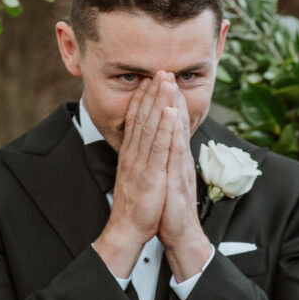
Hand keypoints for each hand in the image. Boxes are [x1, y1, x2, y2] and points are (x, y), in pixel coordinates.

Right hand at [94, 72, 177, 276]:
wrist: (128, 229)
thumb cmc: (136, 205)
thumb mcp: (136, 176)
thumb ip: (138, 159)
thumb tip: (142, 147)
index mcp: (131, 154)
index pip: (136, 120)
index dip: (143, 99)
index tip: (149, 80)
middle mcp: (134, 154)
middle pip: (143, 117)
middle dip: (151, 93)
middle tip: (159, 70)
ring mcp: (141, 163)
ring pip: (151, 126)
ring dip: (158, 102)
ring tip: (165, 80)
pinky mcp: (150, 174)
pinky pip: (158, 147)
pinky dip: (164, 127)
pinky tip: (170, 110)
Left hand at [159, 89, 211, 282]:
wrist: (180, 235)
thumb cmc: (170, 210)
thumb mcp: (166, 181)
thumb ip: (166, 163)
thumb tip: (161, 148)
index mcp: (174, 159)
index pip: (172, 125)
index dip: (167, 103)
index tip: (162, 82)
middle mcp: (179, 159)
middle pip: (176, 122)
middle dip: (171, 96)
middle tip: (166, 71)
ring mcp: (180, 167)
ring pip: (177, 131)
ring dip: (173, 105)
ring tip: (170, 83)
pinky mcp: (178, 178)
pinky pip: (176, 150)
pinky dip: (174, 130)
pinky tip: (173, 114)